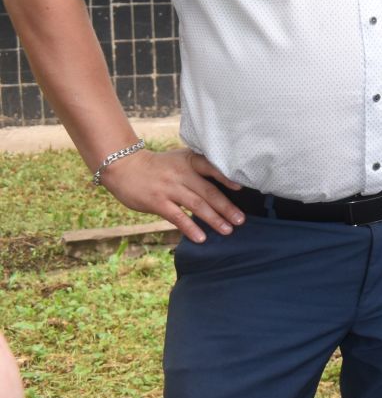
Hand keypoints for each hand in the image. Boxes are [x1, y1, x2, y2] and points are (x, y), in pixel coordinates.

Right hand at [98, 147, 243, 243]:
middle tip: (241, 220)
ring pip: (197, 205)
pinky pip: (177, 217)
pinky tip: (201, 238)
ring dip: (214, 219)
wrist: (124, 167)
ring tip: (227, 230)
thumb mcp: (180, 159)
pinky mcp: (157, 202)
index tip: (242, 188)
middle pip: (209, 192)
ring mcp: (169, 188)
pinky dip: (190, 228)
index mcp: (190, 161)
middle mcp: (182, 174)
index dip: (227, 178)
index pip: (212, 168)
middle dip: (226, 207)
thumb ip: (199, 169)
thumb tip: (226, 184)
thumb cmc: (159, 166)